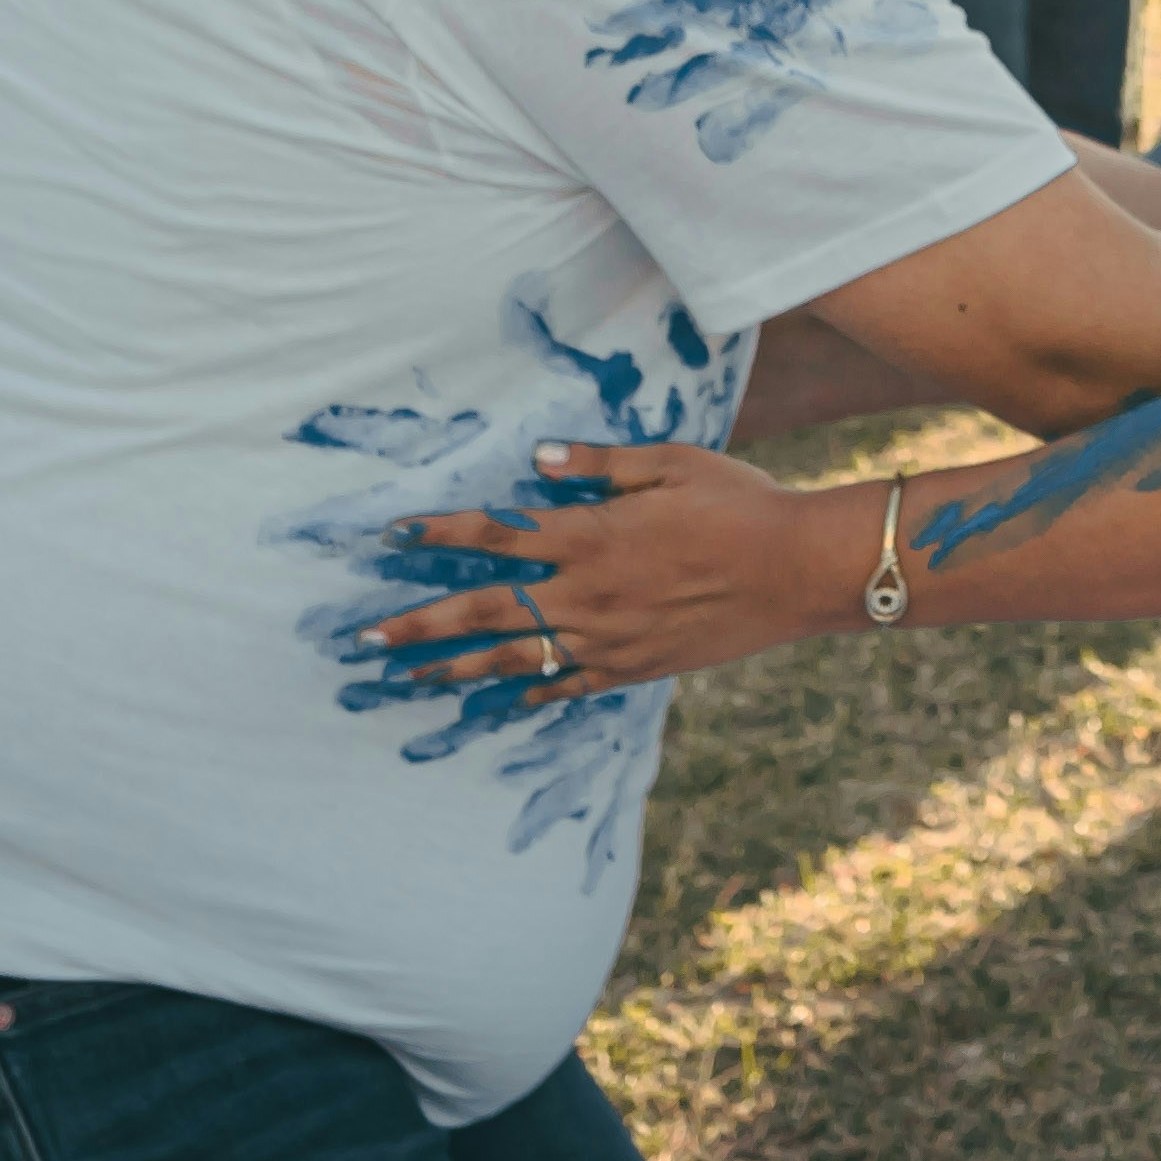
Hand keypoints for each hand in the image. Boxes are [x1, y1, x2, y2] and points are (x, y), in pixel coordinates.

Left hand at [383, 440, 831, 705]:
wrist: (796, 569)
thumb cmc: (738, 501)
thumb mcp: (670, 462)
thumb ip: (601, 464)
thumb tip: (540, 457)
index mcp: (588, 535)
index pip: (494, 534)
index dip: (439, 533)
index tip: (390, 536)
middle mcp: (585, 593)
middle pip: (483, 611)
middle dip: (418, 625)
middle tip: (364, 642)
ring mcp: (607, 638)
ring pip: (514, 658)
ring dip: (454, 668)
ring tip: (408, 680)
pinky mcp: (634, 667)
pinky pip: (567, 686)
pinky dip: (528, 694)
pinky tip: (498, 703)